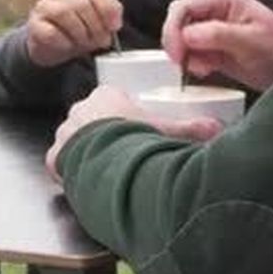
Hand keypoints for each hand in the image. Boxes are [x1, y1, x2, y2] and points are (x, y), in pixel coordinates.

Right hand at [25, 0, 122, 66]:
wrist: (54, 46)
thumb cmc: (79, 29)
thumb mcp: (99, 20)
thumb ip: (109, 15)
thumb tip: (114, 24)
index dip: (106, 9)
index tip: (114, 27)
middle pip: (80, 3)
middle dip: (95, 26)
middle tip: (101, 41)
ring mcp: (43, 6)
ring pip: (63, 12)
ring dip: (79, 33)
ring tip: (85, 44)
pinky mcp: (34, 25)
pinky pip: (50, 32)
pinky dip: (64, 42)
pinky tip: (69, 46)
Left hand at [45, 85, 222, 181]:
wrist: (112, 160)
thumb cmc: (138, 139)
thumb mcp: (169, 131)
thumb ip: (191, 127)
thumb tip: (217, 126)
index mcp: (106, 96)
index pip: (112, 101)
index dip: (123, 116)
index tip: (133, 130)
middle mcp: (80, 110)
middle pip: (92, 120)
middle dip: (104, 133)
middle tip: (122, 152)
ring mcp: (65, 132)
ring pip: (75, 139)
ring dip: (87, 151)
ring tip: (107, 167)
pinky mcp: (55, 155)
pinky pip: (60, 161)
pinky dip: (70, 169)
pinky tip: (85, 177)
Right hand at [161, 0, 272, 91]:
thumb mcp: (250, 41)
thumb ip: (218, 35)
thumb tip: (186, 35)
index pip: (184, 7)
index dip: (174, 29)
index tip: (177, 54)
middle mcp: (214, 10)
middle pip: (178, 21)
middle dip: (177, 43)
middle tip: (182, 64)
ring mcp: (212, 29)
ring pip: (181, 39)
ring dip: (185, 56)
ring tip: (203, 69)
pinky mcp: (213, 48)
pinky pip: (191, 53)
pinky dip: (193, 63)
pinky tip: (206, 71)